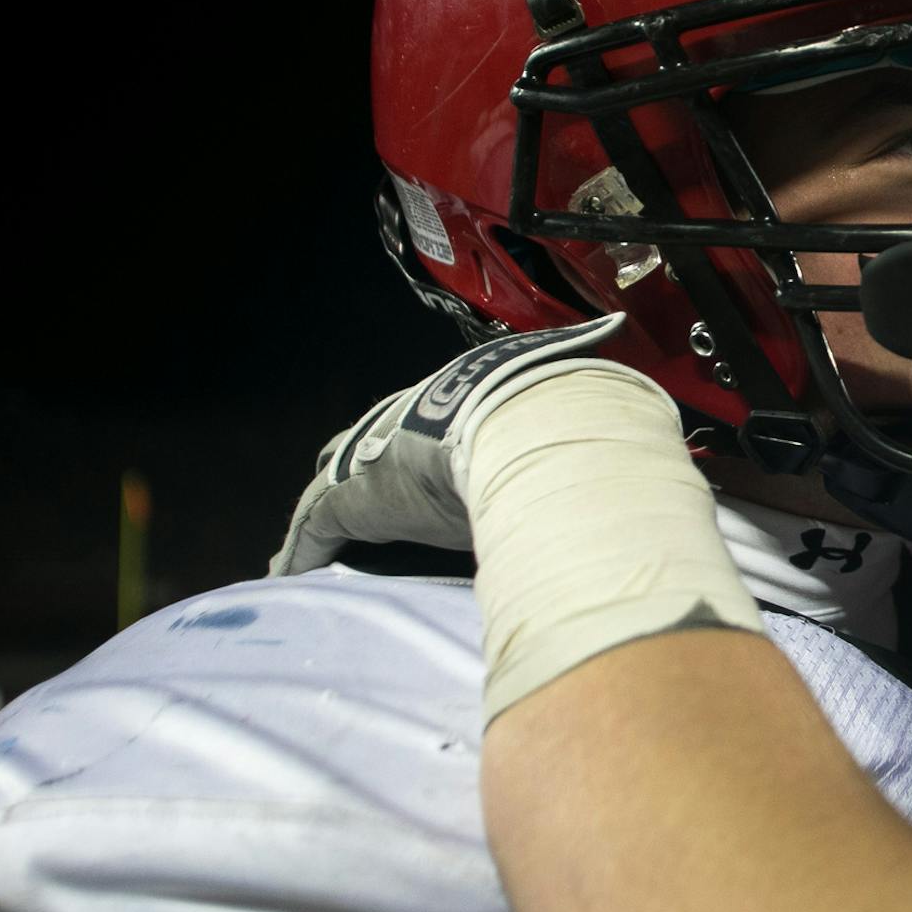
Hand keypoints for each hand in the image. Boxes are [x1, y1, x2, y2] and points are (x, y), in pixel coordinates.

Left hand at [269, 315, 632, 575]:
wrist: (522, 423)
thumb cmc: (550, 413)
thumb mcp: (564, 405)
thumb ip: (584, 400)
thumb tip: (621, 339)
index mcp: (451, 401)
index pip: (420, 425)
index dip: (414, 449)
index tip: (418, 471)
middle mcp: (405, 424)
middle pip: (364, 449)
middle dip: (358, 472)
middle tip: (358, 506)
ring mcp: (374, 458)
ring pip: (334, 487)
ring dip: (329, 516)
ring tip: (318, 548)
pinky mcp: (351, 497)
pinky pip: (314, 530)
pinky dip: (303, 550)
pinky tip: (289, 573)